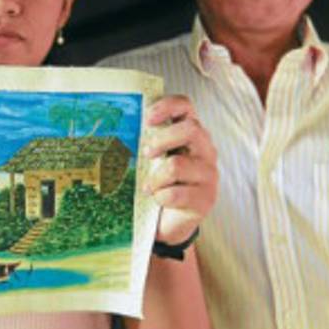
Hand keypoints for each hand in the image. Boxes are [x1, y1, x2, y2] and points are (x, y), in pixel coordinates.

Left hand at [143, 95, 217, 244]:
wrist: (169, 222)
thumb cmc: (161, 184)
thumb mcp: (154, 160)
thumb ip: (149, 143)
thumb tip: (119, 129)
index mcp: (192, 135)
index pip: (186, 106)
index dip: (167, 106)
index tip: (147, 119)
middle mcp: (206, 150)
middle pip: (190, 130)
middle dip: (162, 139)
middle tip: (146, 153)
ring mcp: (209, 175)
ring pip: (177, 165)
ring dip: (156, 178)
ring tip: (149, 186)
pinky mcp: (206, 199)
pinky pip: (176, 194)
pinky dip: (160, 197)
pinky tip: (158, 200)